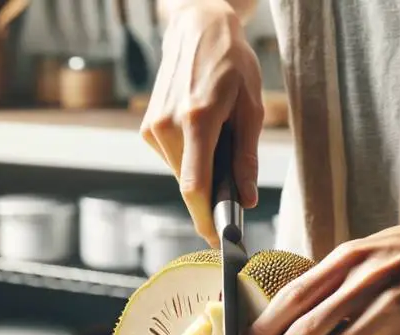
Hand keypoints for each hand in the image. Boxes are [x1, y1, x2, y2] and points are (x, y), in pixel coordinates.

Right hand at [141, 0, 264, 246]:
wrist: (198, 30)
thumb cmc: (231, 63)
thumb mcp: (251, 108)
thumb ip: (246, 156)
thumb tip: (246, 198)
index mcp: (197, 119)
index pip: (195, 185)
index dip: (206, 219)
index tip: (217, 240)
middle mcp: (167, 126)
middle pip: (189, 184)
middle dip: (211, 192)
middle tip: (235, 180)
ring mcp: (153, 127)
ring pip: (181, 174)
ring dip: (201, 171)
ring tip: (218, 138)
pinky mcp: (147, 128)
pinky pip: (173, 159)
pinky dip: (189, 157)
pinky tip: (200, 131)